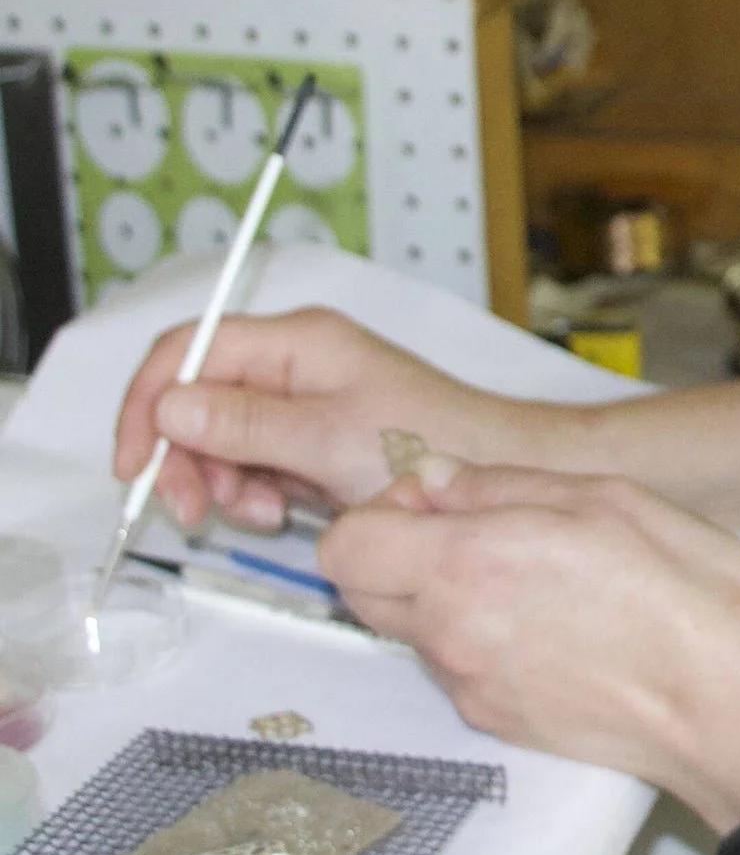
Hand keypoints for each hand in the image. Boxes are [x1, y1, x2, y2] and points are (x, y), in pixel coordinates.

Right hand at [113, 309, 546, 532]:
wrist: (489, 471)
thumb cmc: (429, 444)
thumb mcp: (326, 438)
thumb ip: (244, 423)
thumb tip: (170, 406)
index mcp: (297, 341)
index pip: (189, 349)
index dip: (148, 402)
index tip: (135, 462)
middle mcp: (295, 363)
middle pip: (196, 398)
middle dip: (186, 456)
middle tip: (194, 508)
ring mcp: (303, 401)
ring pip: (219, 438)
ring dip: (223, 482)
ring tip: (264, 512)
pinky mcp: (312, 439)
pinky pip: (253, 462)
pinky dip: (254, 491)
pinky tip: (281, 513)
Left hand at [321, 460, 739, 828]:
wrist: (734, 709)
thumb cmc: (691, 595)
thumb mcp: (610, 497)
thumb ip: (504, 484)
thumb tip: (434, 480)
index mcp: (469, 564)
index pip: (345, 544)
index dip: (383, 511)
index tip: (441, 502)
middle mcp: (452, 632)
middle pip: (363, 591)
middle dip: (402, 555)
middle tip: (481, 535)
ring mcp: (470, 687)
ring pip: (412, 631)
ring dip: (446, 599)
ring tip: (538, 582)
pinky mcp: (497, 724)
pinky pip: (459, 669)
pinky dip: (485, 642)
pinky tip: (559, 627)